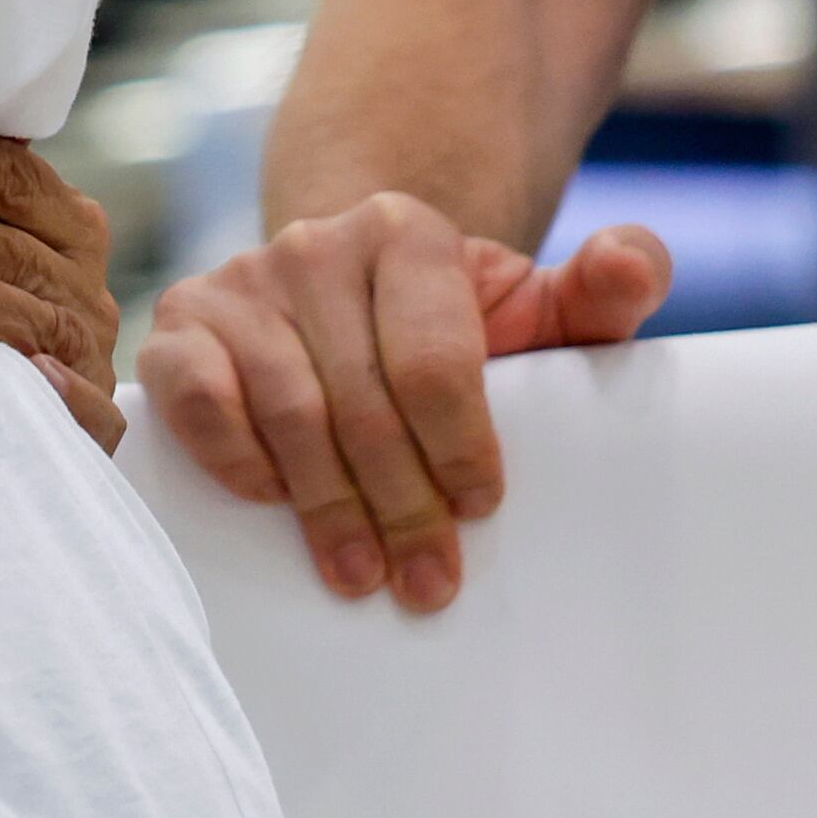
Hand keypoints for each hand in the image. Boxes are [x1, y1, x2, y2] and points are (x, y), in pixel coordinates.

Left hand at [0, 118, 124, 450]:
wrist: (35, 405)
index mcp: (69, 226)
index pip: (16, 182)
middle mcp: (86, 286)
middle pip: (15, 249)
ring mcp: (92, 353)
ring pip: (39, 320)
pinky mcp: (99, 420)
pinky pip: (92, 409)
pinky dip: (65, 392)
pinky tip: (32, 371)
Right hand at [133, 189, 667, 612]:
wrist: (344, 288)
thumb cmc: (452, 324)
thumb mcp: (530, 308)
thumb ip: (599, 291)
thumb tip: (635, 265)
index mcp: (407, 233)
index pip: (434, 357)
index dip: (459, 446)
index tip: (481, 510)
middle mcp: (317, 244)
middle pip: (361, 399)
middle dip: (399, 505)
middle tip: (427, 583)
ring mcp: (242, 279)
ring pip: (285, 408)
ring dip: (324, 505)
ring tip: (359, 575)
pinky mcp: (182, 318)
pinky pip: (193, 396)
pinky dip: (233, 455)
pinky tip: (271, 501)